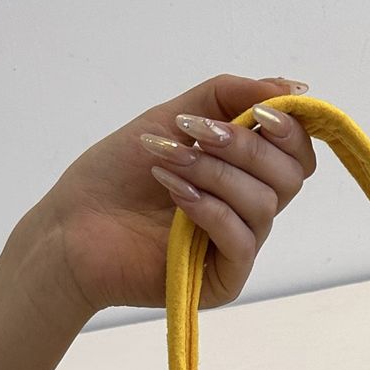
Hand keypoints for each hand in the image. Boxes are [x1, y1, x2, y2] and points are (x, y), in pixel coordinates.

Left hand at [17, 72, 315, 316]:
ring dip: (215, 173)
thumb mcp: (173, 118)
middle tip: (198, 134)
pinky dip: (210, 209)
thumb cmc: (116, 176)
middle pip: (289, 177)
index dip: (289, 129)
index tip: (258, 111)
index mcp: (244, 175)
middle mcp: (248, 212)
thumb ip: (229, 97)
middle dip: (245, 147)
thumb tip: (291, 90)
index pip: (297, 155)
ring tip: (168, 163)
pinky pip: (242, 241)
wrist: (72, 227)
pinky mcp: (222, 280)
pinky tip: (174, 194)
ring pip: (264, 205)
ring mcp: (237, 247)